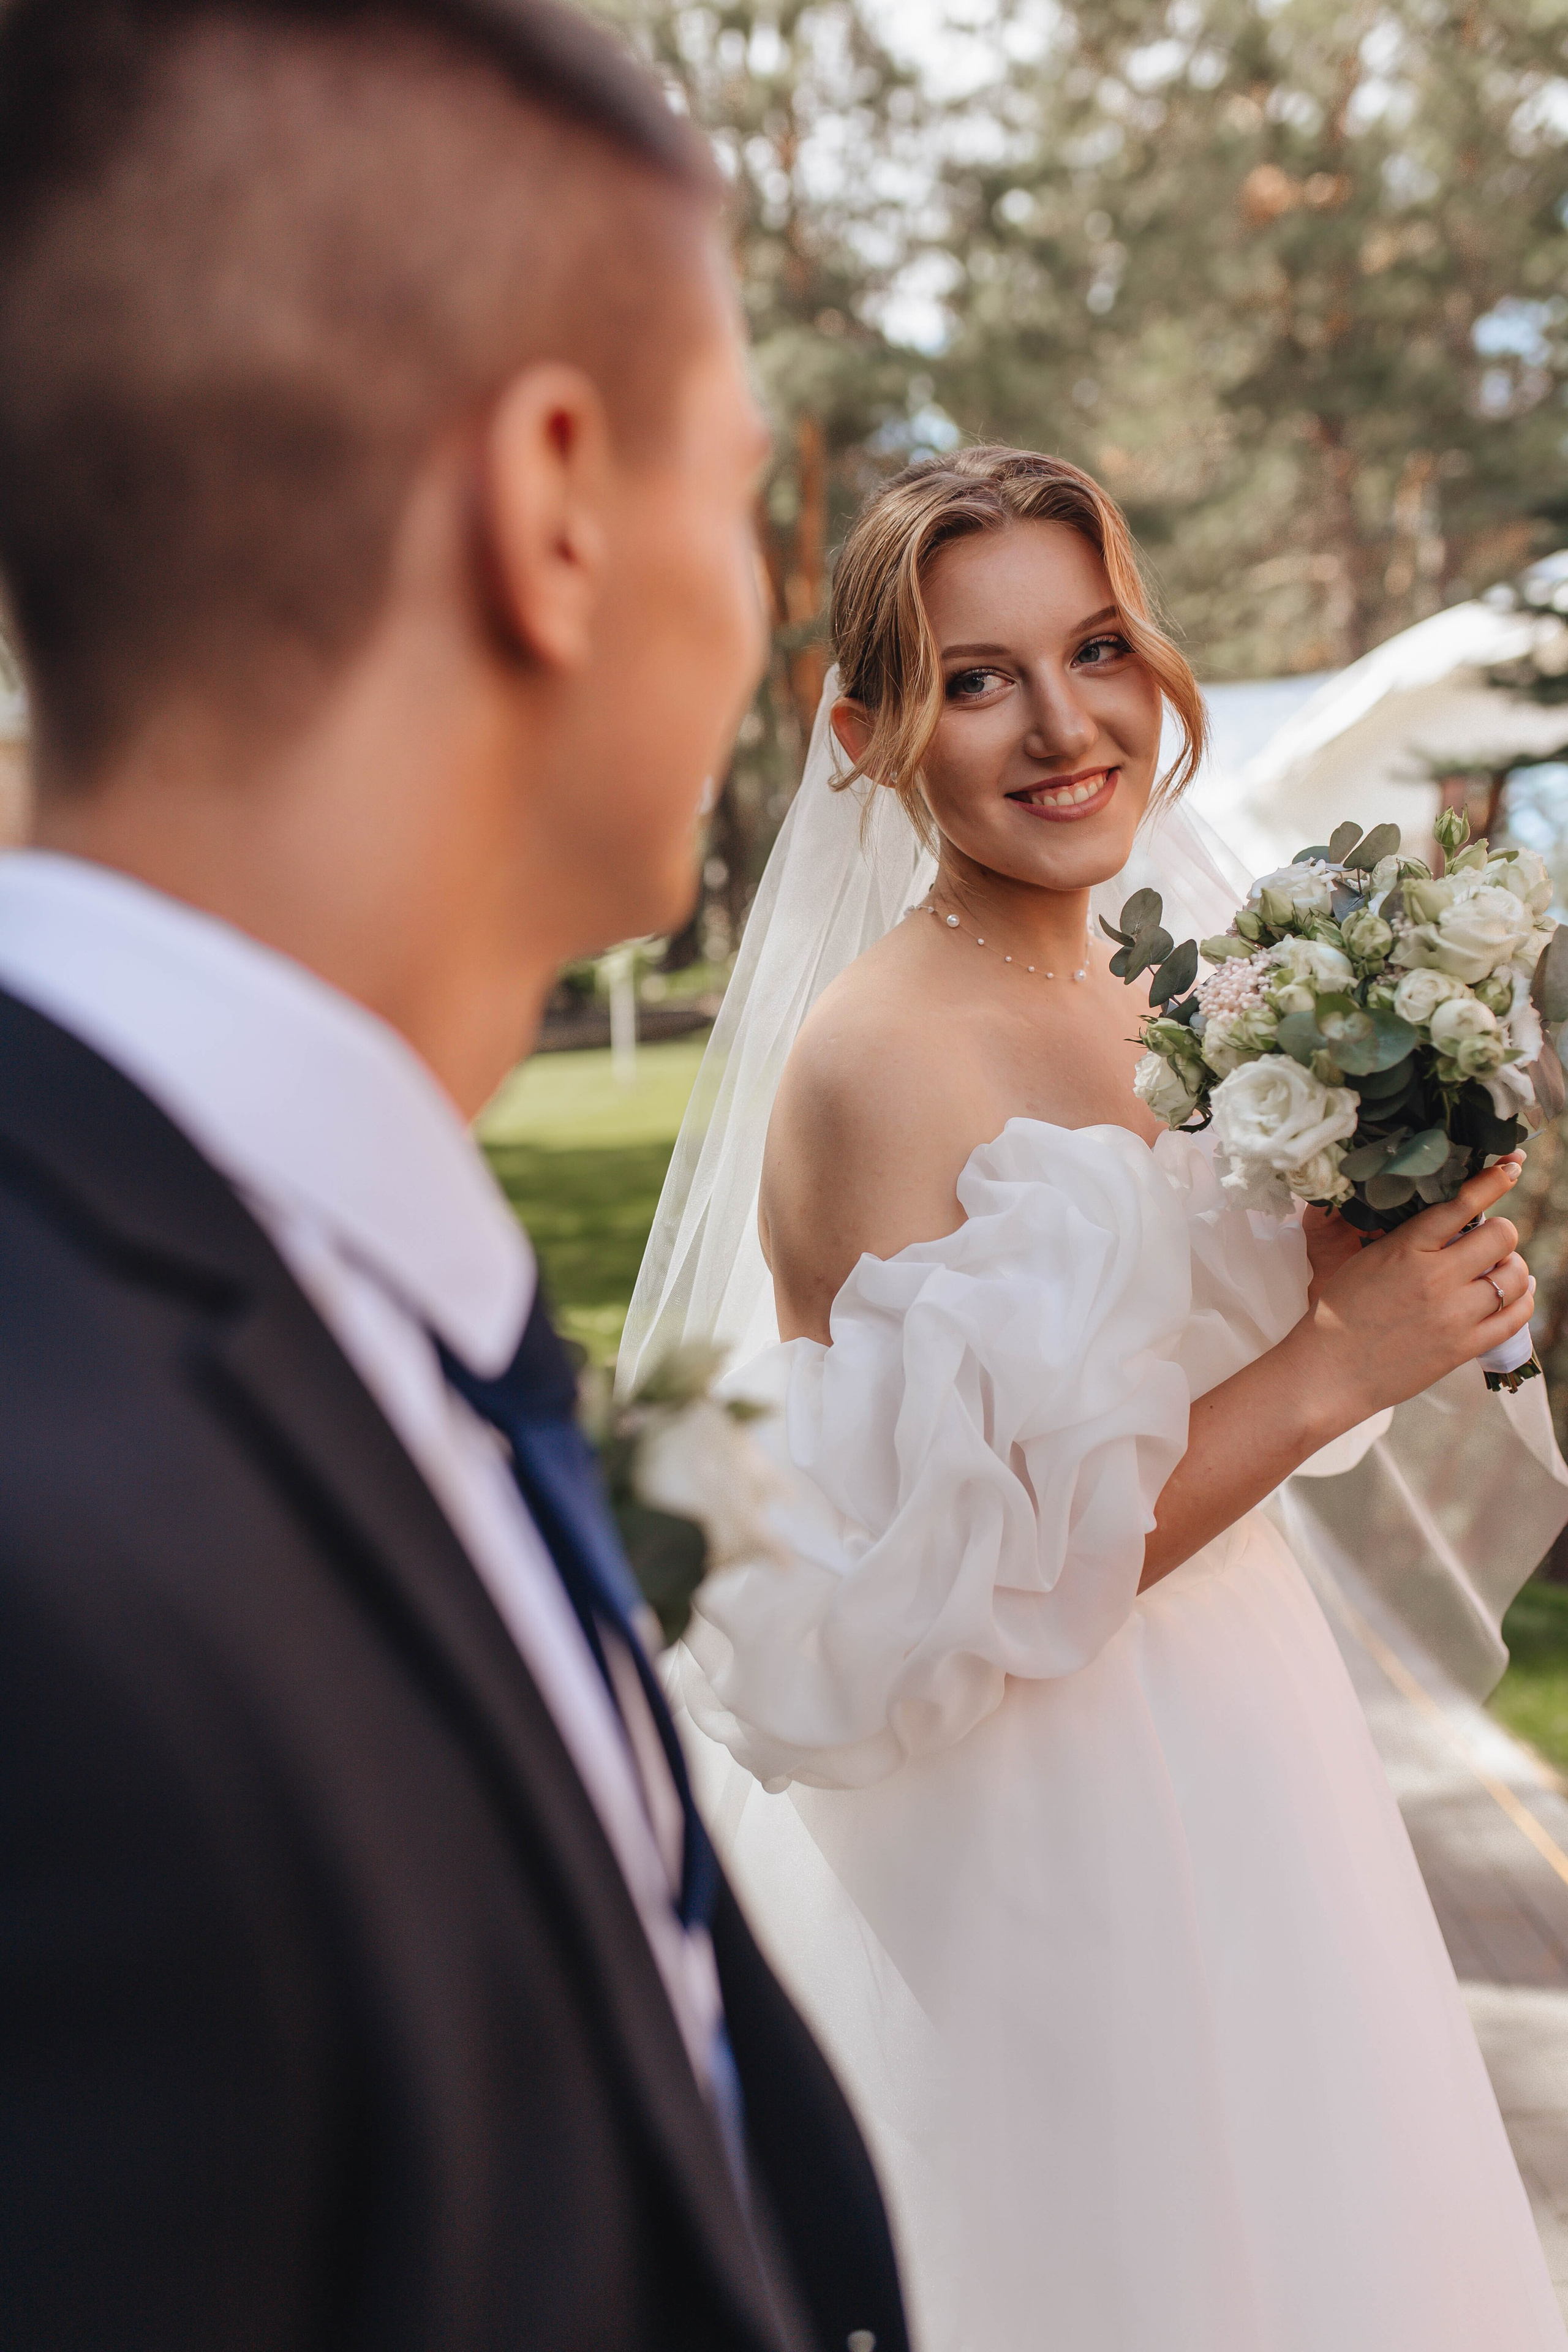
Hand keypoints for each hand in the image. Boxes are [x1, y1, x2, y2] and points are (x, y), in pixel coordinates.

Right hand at [1291, 1159, 1534, 1428]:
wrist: (1329, 1370)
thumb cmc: (1340, 1312)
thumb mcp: (1367, 1259)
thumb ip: (1410, 1239)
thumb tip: (1452, 1219)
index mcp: (1406, 1248)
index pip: (1463, 1203)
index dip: (1494, 1180)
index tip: (1510, 1167)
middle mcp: (1436, 1278)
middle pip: (1502, 1236)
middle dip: (1501, 1232)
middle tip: (1489, 1239)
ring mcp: (1454, 1315)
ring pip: (1516, 1276)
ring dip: (1512, 1267)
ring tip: (1500, 1269)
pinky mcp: (1464, 1347)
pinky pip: (1516, 1316)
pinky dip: (1522, 1299)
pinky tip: (1516, 1294)